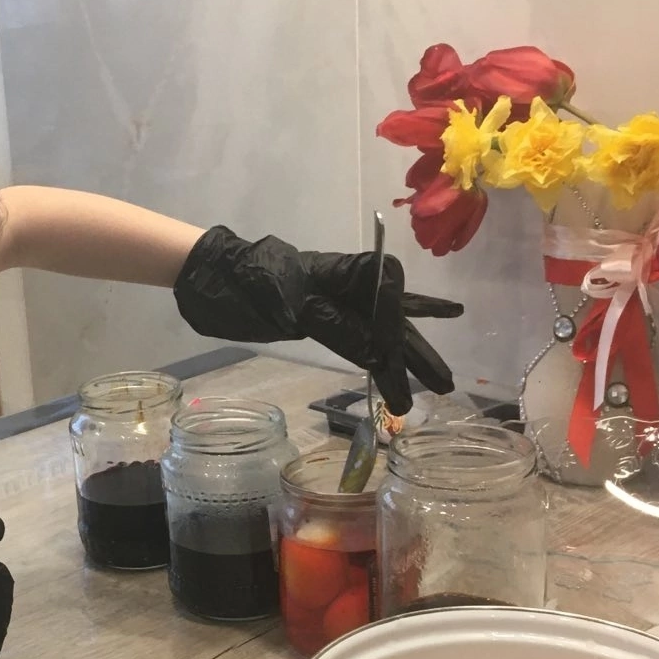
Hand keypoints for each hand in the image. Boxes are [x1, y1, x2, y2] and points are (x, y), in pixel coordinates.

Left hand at [174, 226, 462, 414]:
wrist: (213, 279)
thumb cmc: (246, 283)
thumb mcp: (287, 305)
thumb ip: (333, 326)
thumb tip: (379, 353)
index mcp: (341, 270)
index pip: (386, 286)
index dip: (395, 317)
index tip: (392, 350)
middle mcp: (348, 285)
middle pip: (394, 315)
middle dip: (417, 350)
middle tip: (445, 384)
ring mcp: (339, 304)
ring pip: (383, 332)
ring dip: (407, 360)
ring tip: (439, 388)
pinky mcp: (326, 321)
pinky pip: (363, 339)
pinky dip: (383, 355)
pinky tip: (405, 368)